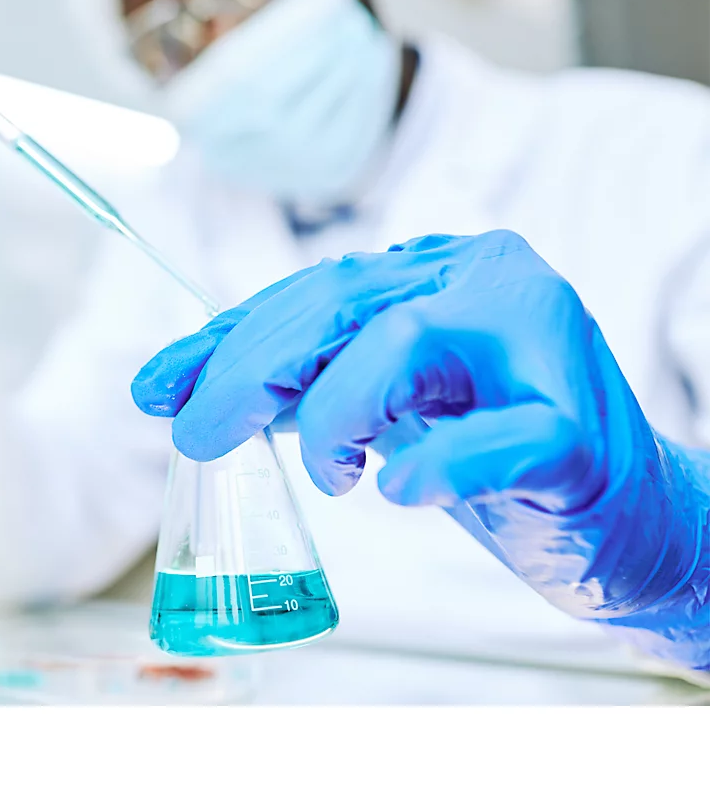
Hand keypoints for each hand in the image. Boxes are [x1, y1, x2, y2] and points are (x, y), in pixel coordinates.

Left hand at [132, 231, 708, 661]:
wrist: (632, 518)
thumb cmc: (496, 452)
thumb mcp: (389, 404)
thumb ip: (307, 382)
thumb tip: (188, 391)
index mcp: (445, 269)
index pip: (316, 292)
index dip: (227, 338)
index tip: (156, 386)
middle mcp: (490, 284)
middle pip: (343, 304)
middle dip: (248, 369)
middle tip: (195, 434)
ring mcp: (540, 351)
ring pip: (405, 344)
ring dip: (333, 414)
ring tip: (329, 474)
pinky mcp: (577, 435)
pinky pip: (498, 438)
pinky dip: (438, 465)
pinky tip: (399, 492)